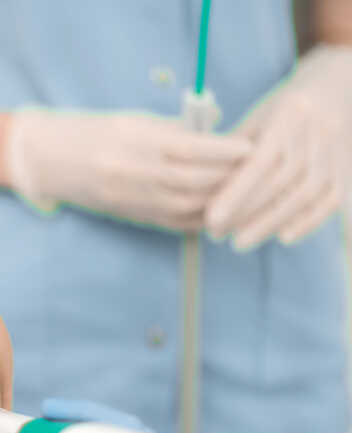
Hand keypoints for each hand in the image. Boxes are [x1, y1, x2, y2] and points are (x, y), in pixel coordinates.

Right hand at [5, 108, 250, 231]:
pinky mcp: (130, 216)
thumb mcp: (134, 122)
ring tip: (244, 192)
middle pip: (193, 181)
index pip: (189, 148)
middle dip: (230, 177)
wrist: (48, 160)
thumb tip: (218, 138)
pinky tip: (219, 212)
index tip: (249, 146)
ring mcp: (130, 199)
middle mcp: (131, 173)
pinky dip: (202, 219)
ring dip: (221, 201)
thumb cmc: (94, 132)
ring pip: (187, 206)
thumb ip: (174, 131)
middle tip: (257, 170)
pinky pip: (174, 223)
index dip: (224, 150)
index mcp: (132, 141)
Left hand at [207, 45, 351, 249]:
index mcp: (289, 114)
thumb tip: (199, 185)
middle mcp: (318, 132)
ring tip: (239, 242)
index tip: (211, 219)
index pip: (260, 162)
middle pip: (280, 183)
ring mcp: (337, 151)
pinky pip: (331, 200)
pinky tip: (283, 238)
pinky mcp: (349, 168)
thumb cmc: (285, 108)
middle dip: (245, 213)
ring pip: (304, 195)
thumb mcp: (257, 117)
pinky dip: (307, 222)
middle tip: (215, 233)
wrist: (340, 87)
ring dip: (269, 223)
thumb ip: (232, 150)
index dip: (235, 194)